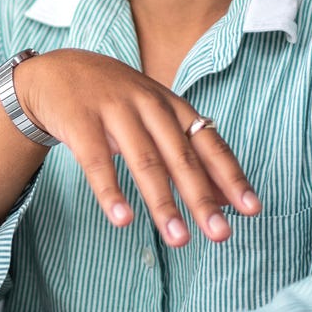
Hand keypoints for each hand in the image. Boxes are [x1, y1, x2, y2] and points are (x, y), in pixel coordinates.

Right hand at [15, 48, 258, 244]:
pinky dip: (111, 192)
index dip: (231, 176)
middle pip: (181, 157)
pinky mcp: (81, 122)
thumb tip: (223, 198)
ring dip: (163, 203)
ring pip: (145, 161)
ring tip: (178, 239)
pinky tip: (123, 219)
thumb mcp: (154, 118)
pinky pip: (97, 162)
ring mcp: (115, 111)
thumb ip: (186, 154)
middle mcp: (149, 105)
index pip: (209, 144)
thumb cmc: (115, 101)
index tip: (253, 210)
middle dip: (202, 198)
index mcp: (172, 106)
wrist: (57, 71)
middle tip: (221, 235)